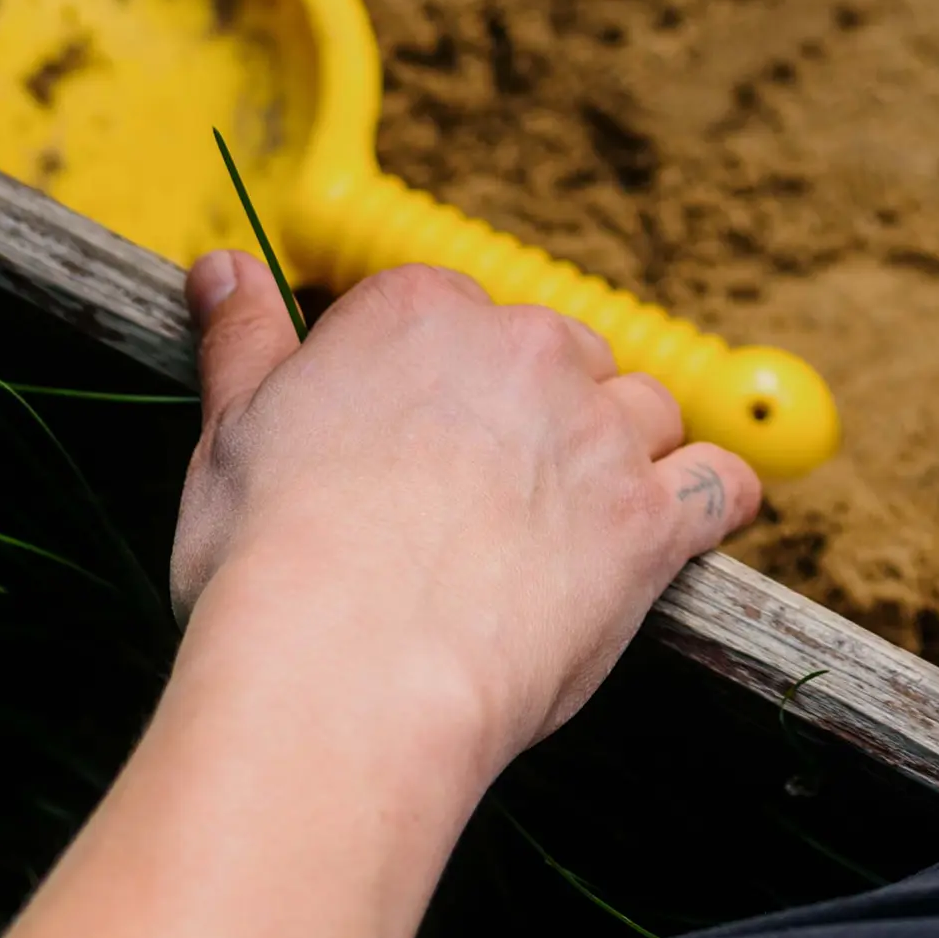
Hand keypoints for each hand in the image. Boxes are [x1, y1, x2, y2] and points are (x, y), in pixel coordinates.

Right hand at [168, 248, 759, 775]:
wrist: (341, 673)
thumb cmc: (268, 563)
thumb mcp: (230, 433)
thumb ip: (242, 339)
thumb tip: (220, 264)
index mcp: (417, 312)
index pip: (455, 318)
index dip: (441, 389)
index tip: (419, 451)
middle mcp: (521, 347)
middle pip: (562, 357)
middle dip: (539, 418)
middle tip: (488, 507)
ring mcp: (595, 429)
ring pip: (644, 412)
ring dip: (624, 459)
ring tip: (574, 532)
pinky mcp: (648, 517)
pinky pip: (718, 484)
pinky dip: (712, 505)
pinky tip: (687, 532)